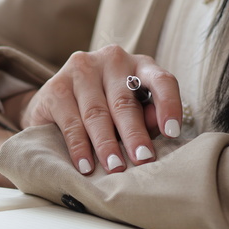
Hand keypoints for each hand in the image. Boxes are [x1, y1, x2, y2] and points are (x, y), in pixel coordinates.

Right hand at [19, 45, 181, 174]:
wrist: (57, 104)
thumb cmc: (106, 110)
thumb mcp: (133, 112)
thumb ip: (147, 118)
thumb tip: (160, 129)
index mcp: (139, 65)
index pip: (161, 81)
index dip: (169, 105)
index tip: (173, 133)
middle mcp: (111, 60)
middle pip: (124, 101)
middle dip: (134, 134)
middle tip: (142, 159)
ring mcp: (80, 70)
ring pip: (96, 112)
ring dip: (106, 143)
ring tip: (115, 167)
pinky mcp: (56, 87)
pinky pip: (70, 121)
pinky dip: (79, 146)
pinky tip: (86, 164)